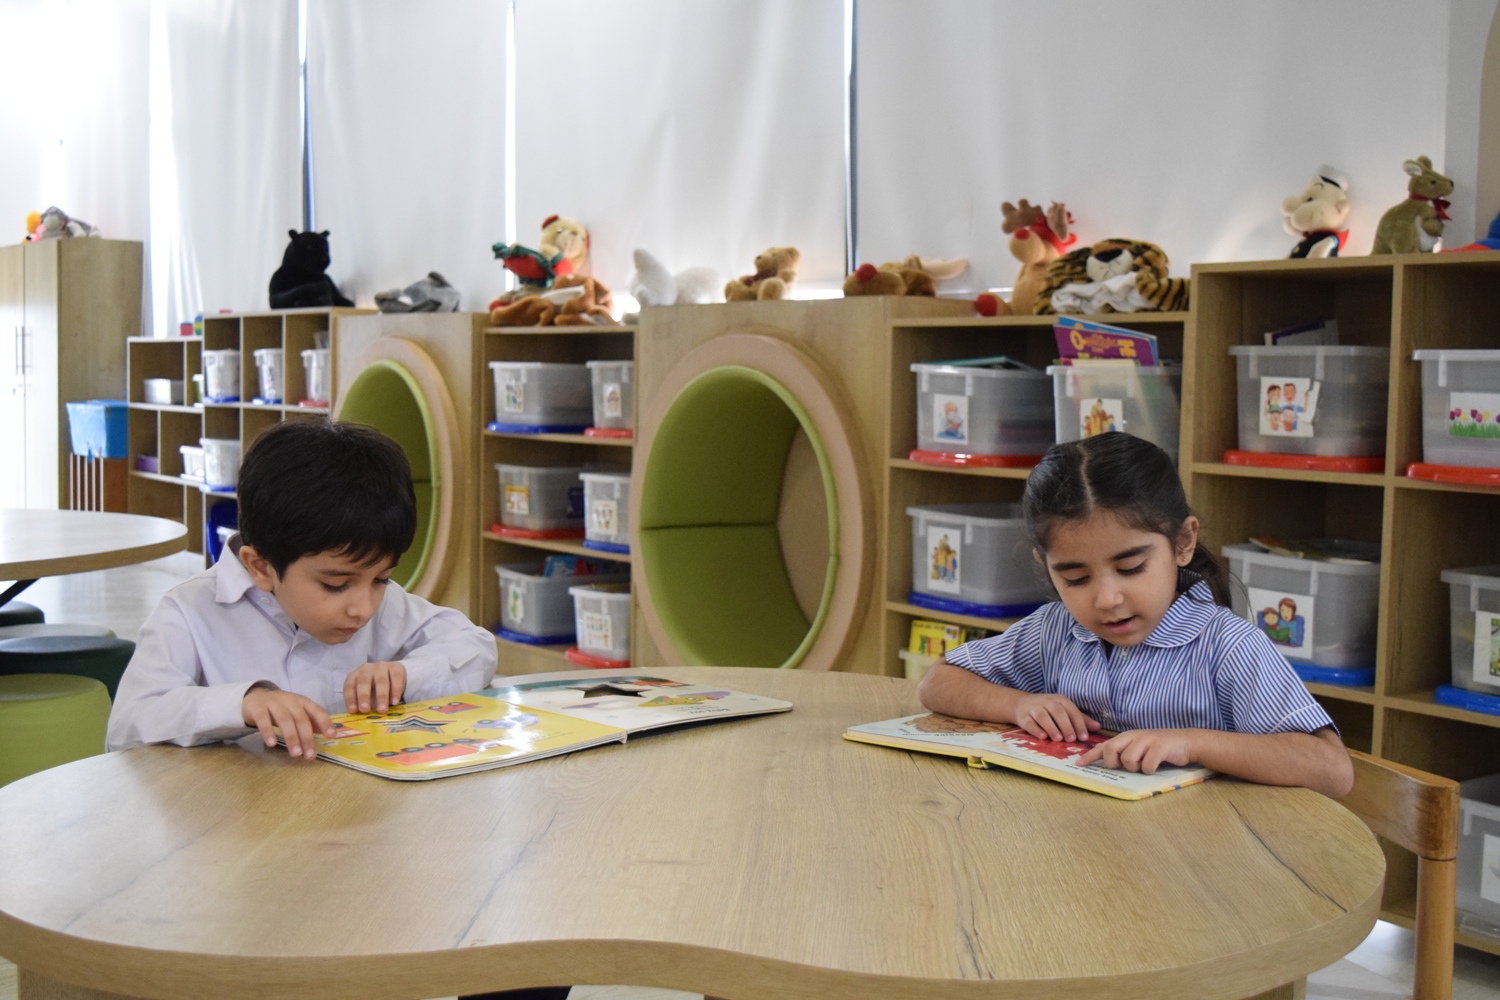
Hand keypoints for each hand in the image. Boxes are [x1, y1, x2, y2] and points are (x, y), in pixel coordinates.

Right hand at [242, 687, 333, 759]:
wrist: (255, 696)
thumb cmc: (282, 707)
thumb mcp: (298, 711)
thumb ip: (312, 722)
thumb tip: (330, 734)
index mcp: (303, 702)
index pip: (317, 711)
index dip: (325, 722)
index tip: (332, 735)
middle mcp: (290, 701)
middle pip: (301, 719)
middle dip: (307, 738)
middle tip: (309, 755)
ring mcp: (274, 703)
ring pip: (285, 720)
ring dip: (291, 737)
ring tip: (295, 753)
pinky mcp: (258, 708)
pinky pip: (263, 720)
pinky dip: (268, 732)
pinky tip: (271, 744)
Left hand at [343, 661, 406, 713]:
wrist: (393, 676)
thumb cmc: (374, 690)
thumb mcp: (366, 695)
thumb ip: (363, 704)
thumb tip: (361, 718)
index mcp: (355, 676)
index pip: (349, 686)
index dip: (350, 699)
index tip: (353, 711)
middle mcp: (366, 669)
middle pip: (364, 682)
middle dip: (364, 697)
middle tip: (365, 710)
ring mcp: (381, 667)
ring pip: (381, 681)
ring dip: (381, 696)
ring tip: (382, 709)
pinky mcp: (396, 667)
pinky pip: (396, 678)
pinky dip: (396, 691)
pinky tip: (395, 702)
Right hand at [1012, 693, 1100, 741]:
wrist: (1020, 704)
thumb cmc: (1047, 709)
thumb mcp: (1063, 710)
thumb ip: (1080, 719)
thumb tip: (1097, 727)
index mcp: (1059, 700)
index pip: (1071, 710)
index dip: (1078, 724)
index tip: (1084, 737)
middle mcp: (1047, 702)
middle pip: (1057, 712)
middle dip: (1066, 726)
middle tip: (1071, 739)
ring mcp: (1034, 708)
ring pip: (1042, 716)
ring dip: (1051, 727)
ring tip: (1058, 739)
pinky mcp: (1023, 717)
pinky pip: (1029, 722)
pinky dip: (1036, 730)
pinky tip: (1043, 737)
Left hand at [1076, 728, 1194, 772]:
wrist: (1186, 742)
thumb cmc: (1159, 748)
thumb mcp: (1139, 748)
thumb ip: (1123, 752)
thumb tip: (1107, 762)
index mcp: (1126, 737)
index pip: (1104, 746)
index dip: (1090, 755)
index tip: (1078, 764)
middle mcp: (1134, 736)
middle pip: (1111, 751)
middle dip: (1114, 763)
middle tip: (1125, 766)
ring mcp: (1146, 740)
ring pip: (1128, 760)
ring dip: (1136, 767)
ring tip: (1146, 764)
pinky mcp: (1159, 746)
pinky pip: (1147, 765)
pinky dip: (1150, 769)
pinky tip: (1156, 765)